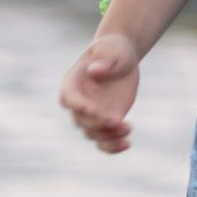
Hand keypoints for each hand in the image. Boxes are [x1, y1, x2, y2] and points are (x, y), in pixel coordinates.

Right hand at [60, 29, 141, 153]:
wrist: (122, 60)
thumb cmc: (113, 50)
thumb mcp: (111, 49)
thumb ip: (104, 59)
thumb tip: (95, 72)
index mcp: (73, 82)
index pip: (68, 98)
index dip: (78, 105)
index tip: (92, 109)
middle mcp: (79, 102)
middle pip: (81, 120)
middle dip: (97, 123)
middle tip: (116, 120)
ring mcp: (92, 115)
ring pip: (92, 134)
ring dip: (108, 136)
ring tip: (128, 128)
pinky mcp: (106, 122)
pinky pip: (104, 141)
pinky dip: (112, 147)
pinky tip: (127, 144)